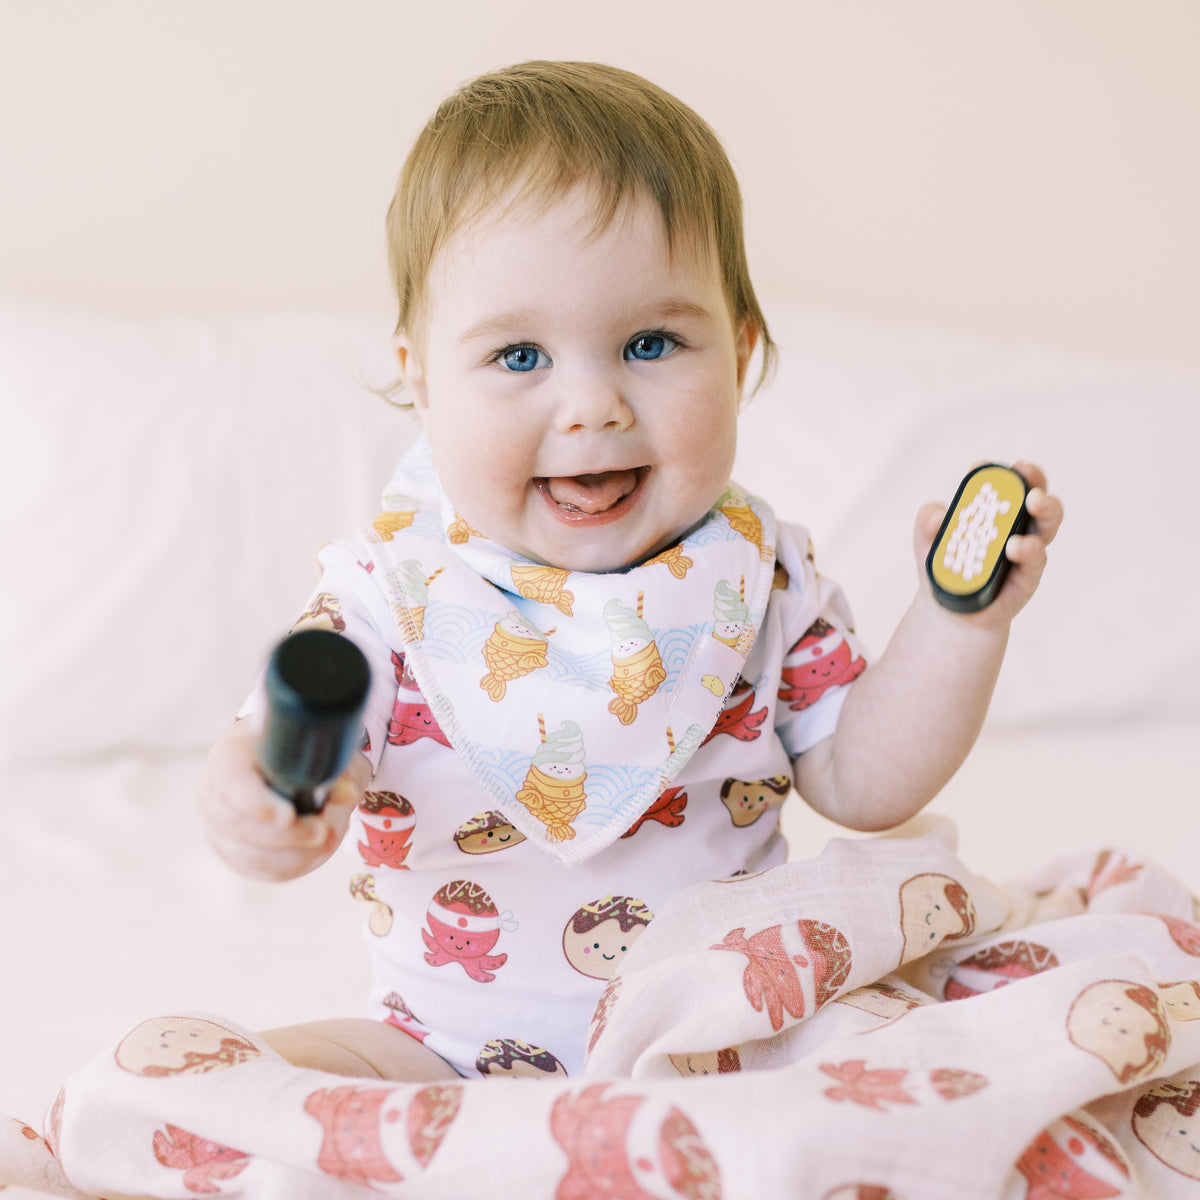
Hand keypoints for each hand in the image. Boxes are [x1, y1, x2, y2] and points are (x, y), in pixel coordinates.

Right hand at [201, 720, 369, 881]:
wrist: (282, 765)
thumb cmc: (300, 754)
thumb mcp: (318, 752)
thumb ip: (333, 770)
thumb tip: (346, 795)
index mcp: (229, 757)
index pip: (232, 784)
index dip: (259, 804)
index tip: (289, 816)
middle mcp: (214, 794)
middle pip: (238, 826)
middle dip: (285, 836)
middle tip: (322, 832)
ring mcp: (218, 828)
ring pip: (247, 855)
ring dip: (291, 855)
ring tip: (326, 841)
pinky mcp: (233, 853)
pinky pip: (258, 870)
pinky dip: (289, 866)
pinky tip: (315, 854)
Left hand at [913, 461, 1063, 627]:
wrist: (949, 610)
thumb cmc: (944, 568)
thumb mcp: (927, 542)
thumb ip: (928, 523)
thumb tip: (938, 516)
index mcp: (994, 512)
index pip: (1005, 485)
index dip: (1005, 473)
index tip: (994, 467)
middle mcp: (1016, 526)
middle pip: (1036, 497)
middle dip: (1035, 482)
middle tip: (1027, 476)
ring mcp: (1026, 550)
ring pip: (1046, 525)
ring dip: (1045, 510)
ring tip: (1033, 503)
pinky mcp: (1029, 577)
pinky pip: (1036, 560)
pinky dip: (1029, 549)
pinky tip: (1018, 546)